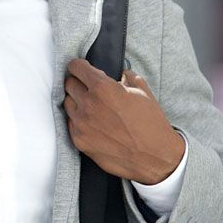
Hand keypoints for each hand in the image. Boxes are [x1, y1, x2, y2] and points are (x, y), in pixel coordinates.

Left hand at [63, 58, 185, 184]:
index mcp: (102, 88)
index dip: (79, 66)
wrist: (155, 157)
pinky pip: (70, 122)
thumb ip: (125, 76)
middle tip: (90, 88)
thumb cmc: (150, 124)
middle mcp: (88, 104)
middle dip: (79, 83)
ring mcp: (81, 123)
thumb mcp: (142, 90)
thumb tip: (117, 73)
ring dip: (77, 101)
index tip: (81, 69)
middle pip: (69, 84)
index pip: (75, 67)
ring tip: (93, 107)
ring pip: (67, 103)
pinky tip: (93, 122)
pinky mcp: (79, 140)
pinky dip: (78, 120)